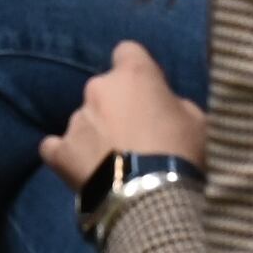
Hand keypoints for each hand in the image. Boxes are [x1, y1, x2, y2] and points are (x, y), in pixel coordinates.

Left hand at [37, 41, 209, 186]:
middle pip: (104, 89)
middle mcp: (98, 88)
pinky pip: (55, 148)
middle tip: (135, 136)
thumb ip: (176, 105)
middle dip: (116, 107)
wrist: (151, 201)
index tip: (149, 93)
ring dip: (96, 134)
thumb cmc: (181, 154)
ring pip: (84, 120)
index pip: (127, 52)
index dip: (138, 71)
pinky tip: (80, 170)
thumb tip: (166, 108)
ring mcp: (76, 119)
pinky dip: (67, 155)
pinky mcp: (60, 151)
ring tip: (114, 164)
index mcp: (134, 74)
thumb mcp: (198, 122)